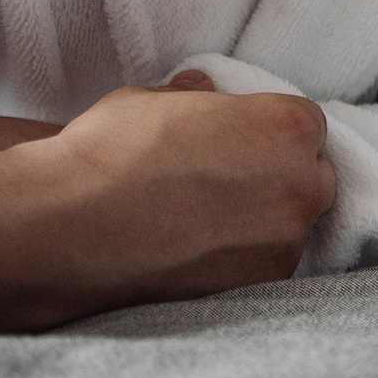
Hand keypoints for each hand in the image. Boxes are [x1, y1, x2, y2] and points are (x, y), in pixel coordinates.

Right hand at [0, 72, 337, 333]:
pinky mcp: (259, 287)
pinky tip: (197, 252)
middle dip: (279, 177)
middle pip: (312, 176)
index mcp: (289, 127)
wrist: (65, 229)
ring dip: (262, 222)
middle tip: (227, 184)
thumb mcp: (153, 100)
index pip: (305, 125)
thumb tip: (201, 91)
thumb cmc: (107, 153)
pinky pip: (265, 265)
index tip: (238, 144)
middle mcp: (303, 185)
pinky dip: (241, 259)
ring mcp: (285, 241)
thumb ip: (196, 99)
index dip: (268, 134)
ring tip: (203, 222)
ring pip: (291, 225)